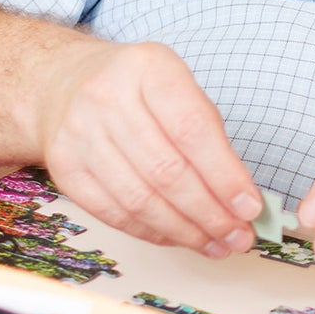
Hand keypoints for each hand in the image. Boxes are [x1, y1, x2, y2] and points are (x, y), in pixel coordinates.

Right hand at [31, 39, 262, 254]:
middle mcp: (108, 97)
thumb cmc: (139, 91)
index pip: (193, 131)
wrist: (64, 84)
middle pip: (166, 171)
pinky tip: (180, 238)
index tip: (250, 208)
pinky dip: (152, 232)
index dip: (225, 176)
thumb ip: (212, 137)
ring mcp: (79, 133)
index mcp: (149, 68)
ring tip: (217, 245)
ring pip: (139, 199)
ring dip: (184, 231)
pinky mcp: (64, 167)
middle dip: (210, 213)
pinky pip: (113, 212)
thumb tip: (242, 198)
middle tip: (239, 237)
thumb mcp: (180, 90)